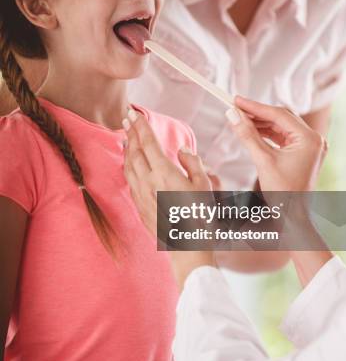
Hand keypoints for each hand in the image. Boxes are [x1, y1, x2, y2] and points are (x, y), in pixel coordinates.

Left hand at [122, 110, 215, 289]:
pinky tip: (130, 163)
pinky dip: (128, 166)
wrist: (188, 247)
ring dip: (127, 148)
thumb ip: (192, 163)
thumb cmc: (201, 216)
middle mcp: (148, 182)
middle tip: (127, 118)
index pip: (148, 143)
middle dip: (131, 132)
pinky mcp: (140, 207)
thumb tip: (183, 150)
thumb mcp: (204, 185)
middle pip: (135, 151)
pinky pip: (130, 180)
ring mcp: (141, 195)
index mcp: (165, 173)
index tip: (134, 113)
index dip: (140, 126)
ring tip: (126, 136)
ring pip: (129, 165)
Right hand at [226, 96, 327, 191]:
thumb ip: (247, 135)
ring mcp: (310, 146)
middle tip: (236, 108)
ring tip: (240, 120)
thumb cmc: (283, 192)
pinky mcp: (304, 153)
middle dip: (258, 114)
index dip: (255, 106)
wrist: (293, 216)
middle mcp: (314, 139)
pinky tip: (252, 131)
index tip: (236, 100)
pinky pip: (284, 137)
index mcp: (310, 139)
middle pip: (281, 118)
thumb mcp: (262, 160)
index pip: (279, 115)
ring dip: (261, 123)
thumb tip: (232, 114)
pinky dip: (268, 134)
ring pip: (282, 127)